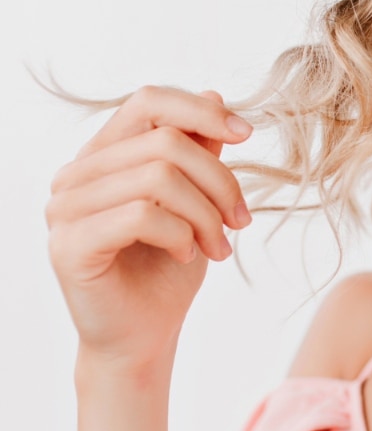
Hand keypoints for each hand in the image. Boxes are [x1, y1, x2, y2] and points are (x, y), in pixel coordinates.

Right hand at [46, 86, 253, 370]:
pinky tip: (187, 255)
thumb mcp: (197, 200)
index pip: (148, 101)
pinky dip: (180, 234)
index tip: (247, 135)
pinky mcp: (69, 245)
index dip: (201, 111)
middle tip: (241, 222)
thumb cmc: (168, 268)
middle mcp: (75, 175)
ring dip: (206, 214)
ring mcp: (65, 209)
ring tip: (219, 246)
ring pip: (158, 178)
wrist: (144, 336)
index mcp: (104, 155)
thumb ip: (199, 151)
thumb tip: (215, 94)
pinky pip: (141, 215)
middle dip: (219, 182)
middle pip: (165, 143)